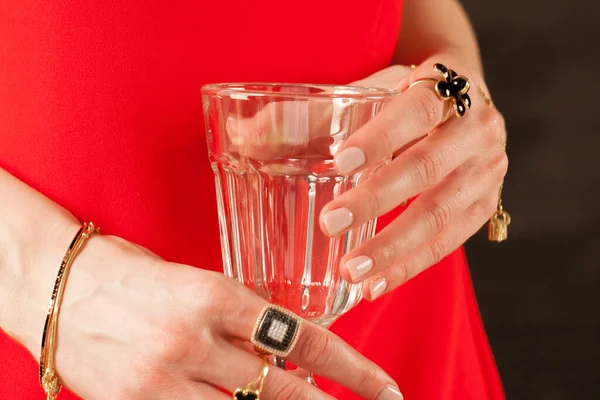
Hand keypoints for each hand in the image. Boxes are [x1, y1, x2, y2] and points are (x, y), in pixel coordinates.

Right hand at [34, 229, 398, 398]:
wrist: (56, 286)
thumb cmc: (129, 271)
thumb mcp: (193, 280)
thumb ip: (237, 315)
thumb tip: (282, 345)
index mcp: (214, 295)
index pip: (300, 337)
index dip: (350, 368)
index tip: (381, 386)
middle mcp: (195, 340)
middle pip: (282, 386)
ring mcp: (166, 377)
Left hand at [320, 58, 507, 299]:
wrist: (459, 107)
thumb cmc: (404, 100)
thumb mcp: (369, 93)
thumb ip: (311, 114)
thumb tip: (243, 133)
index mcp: (448, 87)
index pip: (418, 109)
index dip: (382, 137)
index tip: (340, 163)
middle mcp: (477, 130)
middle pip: (428, 167)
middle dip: (378, 200)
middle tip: (329, 223)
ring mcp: (486, 172)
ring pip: (441, 215)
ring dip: (394, 248)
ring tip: (352, 272)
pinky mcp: (483, 207)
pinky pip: (448, 244)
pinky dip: (409, 266)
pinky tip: (375, 284)